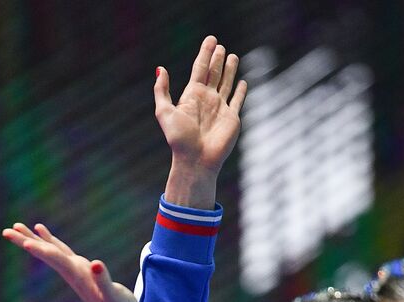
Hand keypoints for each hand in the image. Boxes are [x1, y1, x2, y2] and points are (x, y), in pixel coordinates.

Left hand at [3, 222, 135, 301]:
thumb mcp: (115, 296)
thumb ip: (105, 281)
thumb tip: (96, 265)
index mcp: (78, 275)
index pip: (56, 260)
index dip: (42, 250)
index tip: (25, 243)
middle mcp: (71, 271)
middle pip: (45, 253)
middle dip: (26, 242)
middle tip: (6, 231)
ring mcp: (73, 269)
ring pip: (48, 250)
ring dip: (32, 238)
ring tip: (16, 226)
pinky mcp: (78, 268)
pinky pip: (58, 250)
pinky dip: (48, 239)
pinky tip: (39, 229)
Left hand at [155, 35, 247, 207]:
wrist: (196, 160)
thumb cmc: (179, 139)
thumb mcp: (164, 112)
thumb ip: (162, 90)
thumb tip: (161, 68)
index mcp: (192, 95)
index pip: (200, 68)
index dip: (205, 53)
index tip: (211, 39)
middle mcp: (207, 99)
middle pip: (214, 73)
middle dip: (217, 59)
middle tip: (220, 46)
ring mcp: (220, 108)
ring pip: (227, 83)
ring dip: (230, 70)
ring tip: (233, 56)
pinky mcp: (232, 118)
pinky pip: (238, 101)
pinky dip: (241, 91)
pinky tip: (243, 82)